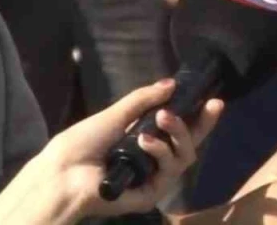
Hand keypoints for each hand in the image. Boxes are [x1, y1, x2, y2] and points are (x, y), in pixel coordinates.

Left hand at [0, 79, 223, 223]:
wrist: (62, 172)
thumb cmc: (81, 144)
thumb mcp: (116, 115)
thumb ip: (144, 100)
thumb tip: (171, 83)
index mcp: (144, 143)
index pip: (178, 131)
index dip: (198, 118)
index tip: (214, 100)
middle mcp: (153, 162)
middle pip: (190, 144)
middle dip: (202, 124)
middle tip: (210, 105)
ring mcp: (153, 179)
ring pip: (185, 155)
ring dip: (177, 133)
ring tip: (161, 119)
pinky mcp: (151, 193)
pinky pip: (170, 170)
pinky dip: (161, 151)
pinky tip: (144, 140)